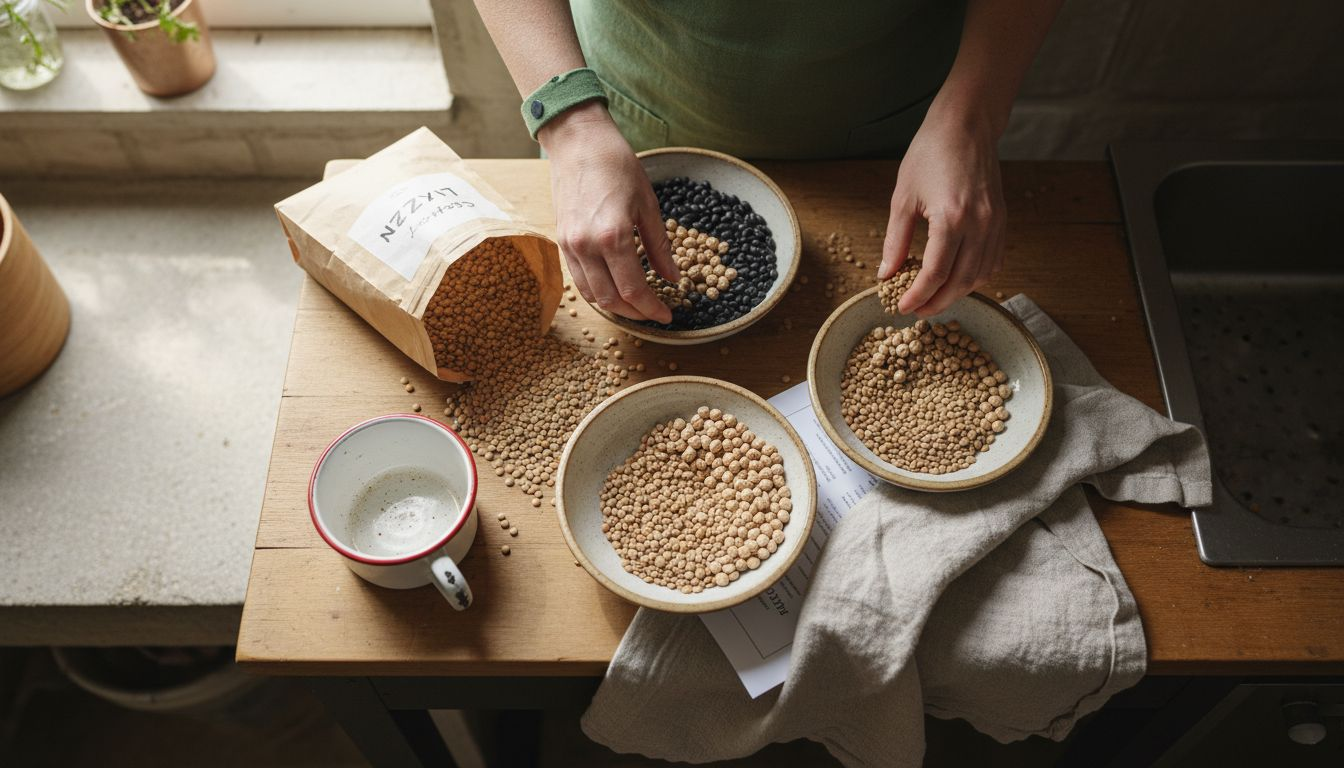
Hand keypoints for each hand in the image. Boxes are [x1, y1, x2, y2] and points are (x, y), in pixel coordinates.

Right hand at [539, 102, 677, 322]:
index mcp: (613, 236)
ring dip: (615, 307)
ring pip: (592, 295)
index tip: (667, 316)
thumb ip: (659, 246)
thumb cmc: (616, 164)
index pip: (633, 290)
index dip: (652, 309)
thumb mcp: (648, 204)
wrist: (577, 141)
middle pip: (611, 300)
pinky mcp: (561, 241)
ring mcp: (570, 245)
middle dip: (636, 313)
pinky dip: (597, 292)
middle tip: (655, 313)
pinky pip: (578, 280)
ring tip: (636, 305)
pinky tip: (614, 289)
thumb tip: (673, 278)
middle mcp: (587, 246)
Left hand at [878, 103, 1005, 316]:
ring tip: (934, 297)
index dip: (917, 296)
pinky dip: (976, 277)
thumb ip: (895, 241)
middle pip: (960, 282)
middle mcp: (979, 224)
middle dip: (937, 303)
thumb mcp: (902, 197)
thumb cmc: (930, 153)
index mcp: (951, 218)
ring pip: (980, 276)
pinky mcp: (1002, 220)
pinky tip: (958, 278)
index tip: (902, 306)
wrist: (966, 125)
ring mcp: (995, 223)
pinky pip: (993, 261)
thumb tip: (886, 275)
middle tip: (917, 310)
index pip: (935, 274)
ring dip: (957, 293)